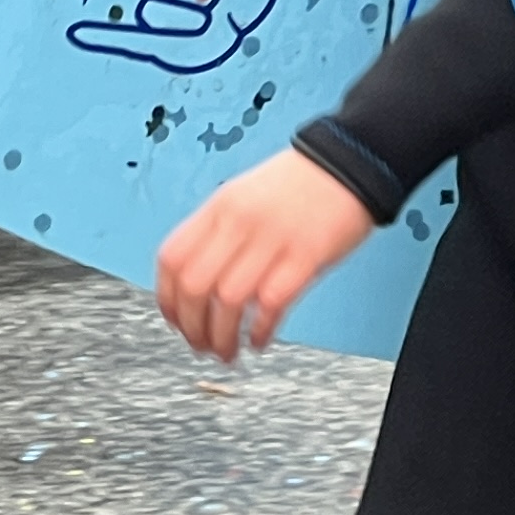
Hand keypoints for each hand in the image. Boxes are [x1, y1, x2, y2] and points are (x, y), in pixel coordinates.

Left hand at [155, 148, 376, 361]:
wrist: (347, 162)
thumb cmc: (296, 185)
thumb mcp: (242, 196)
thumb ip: (216, 233)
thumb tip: (194, 282)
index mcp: (218, 207)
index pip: (172, 259)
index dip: (167, 299)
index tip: (175, 321)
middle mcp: (238, 222)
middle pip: (194, 286)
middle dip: (192, 327)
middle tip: (201, 345)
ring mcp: (272, 239)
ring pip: (228, 301)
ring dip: (223, 337)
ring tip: (228, 351)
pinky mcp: (305, 256)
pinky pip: (271, 303)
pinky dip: (260, 330)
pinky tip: (260, 340)